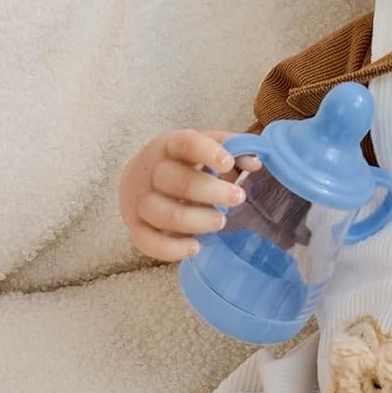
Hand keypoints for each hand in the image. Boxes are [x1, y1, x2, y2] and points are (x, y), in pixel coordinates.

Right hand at [118, 129, 259, 262]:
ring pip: (165, 214)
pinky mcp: (135, 227)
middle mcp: (150, 172)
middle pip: (178, 181)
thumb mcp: (203, 148)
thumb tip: (256, 163)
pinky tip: (195, 247)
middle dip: (213, 192)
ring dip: (197, 221)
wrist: (137, 180)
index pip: (185, 143)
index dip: (207, 152)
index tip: (228, 163)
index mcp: (168, 146)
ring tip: (220, 221)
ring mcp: (140, 200)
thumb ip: (231, 150)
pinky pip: (148, 242)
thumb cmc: (180, 164)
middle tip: (238, 197)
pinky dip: (173, 249)